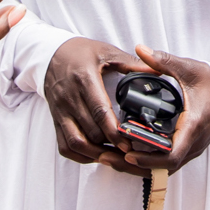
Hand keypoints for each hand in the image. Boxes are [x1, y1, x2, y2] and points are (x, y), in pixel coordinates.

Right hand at [44, 36, 151, 171]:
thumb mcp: (106, 52)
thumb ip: (131, 63)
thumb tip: (157, 71)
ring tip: (114, 157)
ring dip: (95, 154)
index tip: (129, 142)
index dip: (114, 131)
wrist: (51, 55)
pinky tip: (96, 156)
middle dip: (110, 146)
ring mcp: (61, 112)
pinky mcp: (56, 120)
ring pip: (75, 143)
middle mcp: (70, 98)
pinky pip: (64, 146)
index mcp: (84, 79)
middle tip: (130, 152)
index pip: (99, 111)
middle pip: (90, 131)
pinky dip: (80, 156)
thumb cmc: (80, 53)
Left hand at [121, 46, 209, 172]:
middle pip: (162, 168)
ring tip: (110, 160)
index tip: (128, 153)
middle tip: (107, 158)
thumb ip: (164, 60)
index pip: (173, 154)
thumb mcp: (189, 68)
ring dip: (137, 168)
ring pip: (163, 170)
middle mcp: (194, 143)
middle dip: (134, 166)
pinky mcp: (188, 149)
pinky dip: (147, 164)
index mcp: (193, 125)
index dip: (149, 158)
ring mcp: (192, 149)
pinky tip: (127, 157)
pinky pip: (166, 165)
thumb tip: (140, 49)